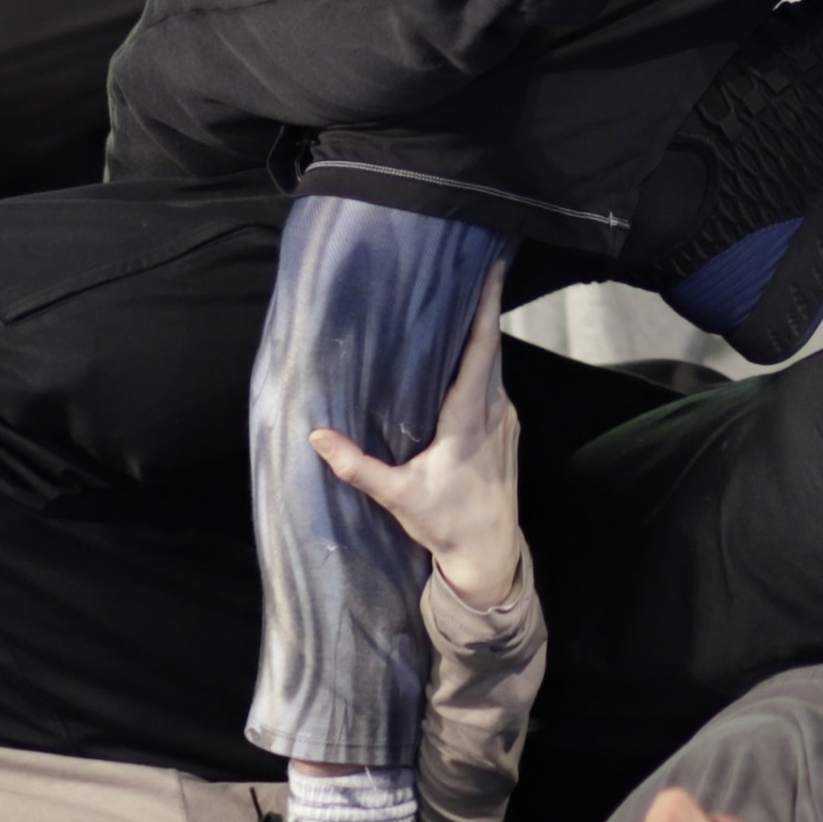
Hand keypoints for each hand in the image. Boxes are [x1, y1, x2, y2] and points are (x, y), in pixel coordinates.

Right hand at [305, 270, 527, 609]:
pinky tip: (463, 353)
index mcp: (470, 419)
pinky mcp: (506, 429)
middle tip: (467, 269)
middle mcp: (494, 411)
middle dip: (481, 308)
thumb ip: (356, 466)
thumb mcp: (397, 496)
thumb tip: (316, 435)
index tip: (492, 272)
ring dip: (480, 335)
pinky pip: (496, 382)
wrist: (489, 551)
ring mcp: (505, 419)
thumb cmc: (445, 522)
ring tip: (460, 301)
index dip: (486, 310)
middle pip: (491, 348)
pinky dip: (482, 361)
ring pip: (494, 365)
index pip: (482, 351)